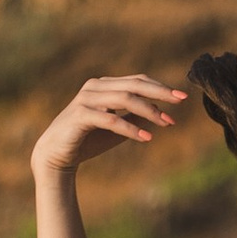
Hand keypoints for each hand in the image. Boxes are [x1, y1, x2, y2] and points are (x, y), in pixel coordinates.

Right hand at [32, 73, 185, 179]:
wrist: (55, 156)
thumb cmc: (87, 141)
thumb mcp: (117, 129)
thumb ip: (134, 119)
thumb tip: (160, 114)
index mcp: (104, 85)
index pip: (137, 81)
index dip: (160, 88)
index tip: (181, 98)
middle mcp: (95, 87)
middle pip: (133, 85)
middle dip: (159, 93)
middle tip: (179, 102)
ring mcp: (86, 99)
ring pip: (124, 99)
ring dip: (148, 111)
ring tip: (166, 123)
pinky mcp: (80, 115)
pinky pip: (110, 119)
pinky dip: (130, 129)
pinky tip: (147, 138)